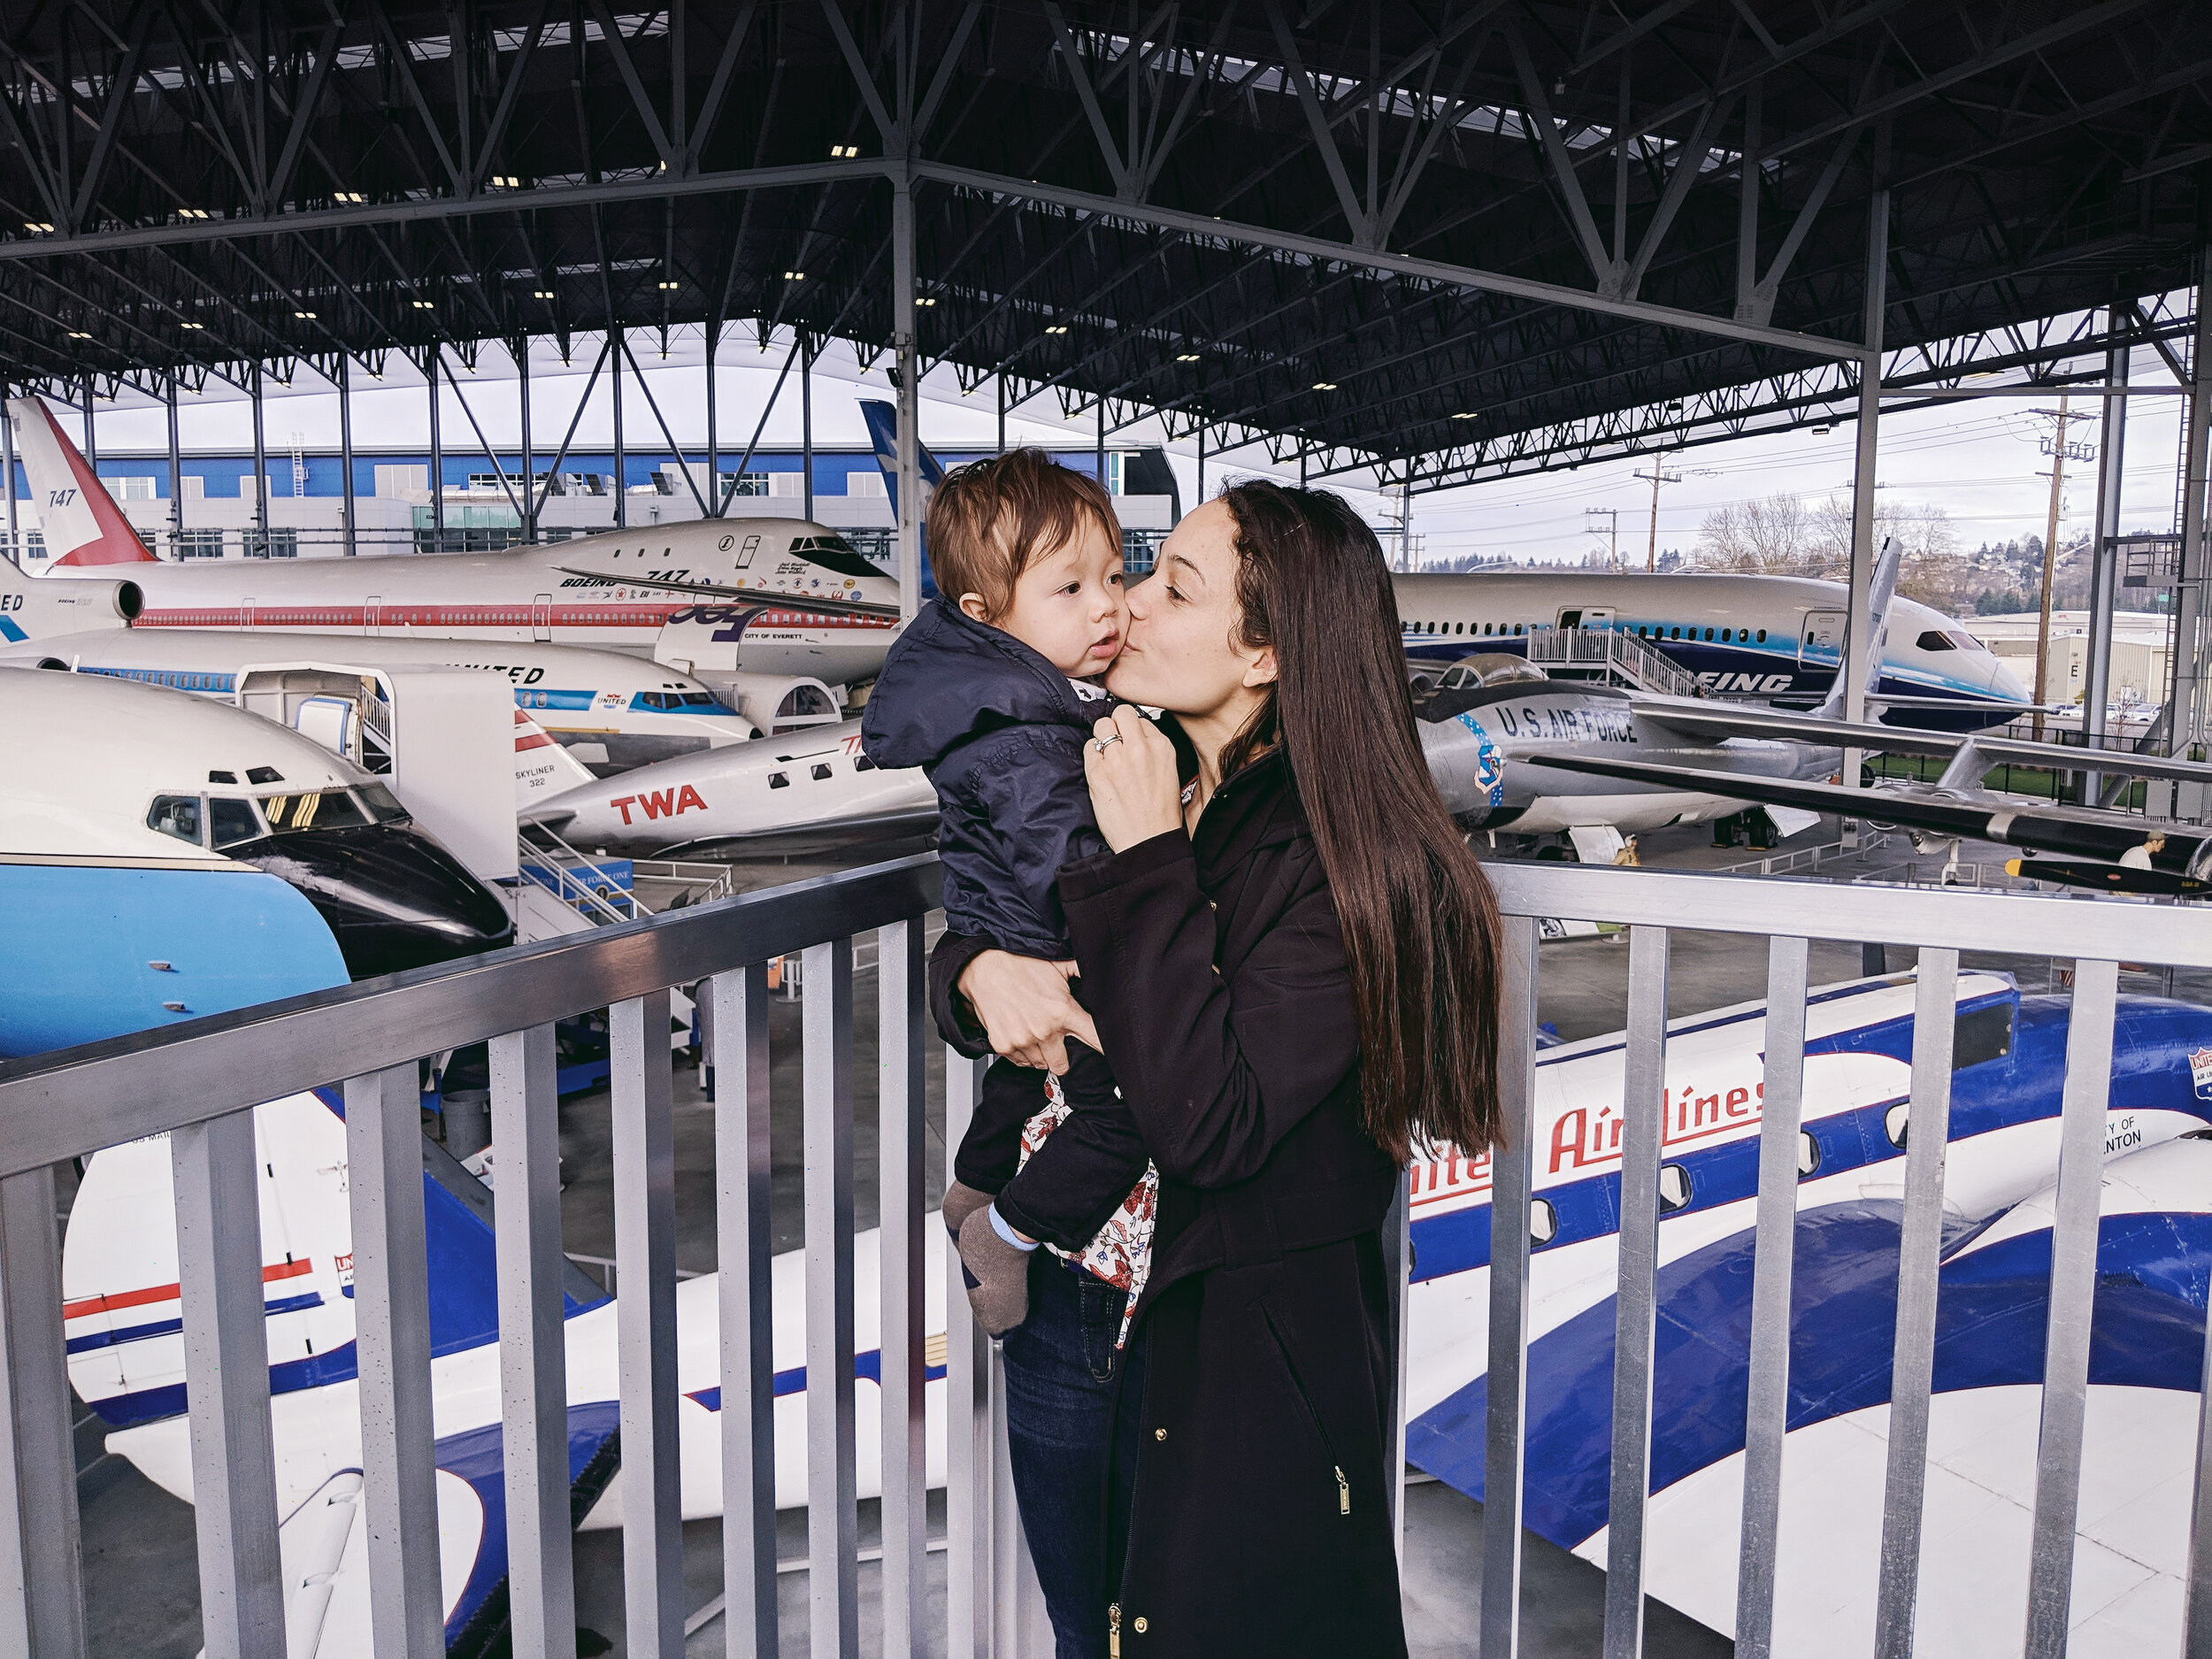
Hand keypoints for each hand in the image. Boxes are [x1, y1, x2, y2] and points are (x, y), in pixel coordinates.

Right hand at [956, 950, 1101, 1073]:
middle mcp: (1044, 1030)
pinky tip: (1020, 1034)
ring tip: (1033, 1031)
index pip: (1095, 1039)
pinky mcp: (1004, 1046)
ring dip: (1040, 1053)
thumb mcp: (1057, 964)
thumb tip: (1100, 969)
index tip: (1114, 1056)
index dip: (1106, 1048)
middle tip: (1055, 1040)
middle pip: (1063, 1065)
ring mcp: (1023, 1041)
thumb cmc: (1019, 964)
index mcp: (1063, 1011)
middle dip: (1062, 1056)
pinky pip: (1020, 1062)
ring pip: (1040, 1064)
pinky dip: (1021, 1053)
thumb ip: (1081, 971)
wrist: (983, 967)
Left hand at [1084, 705, 1182, 851]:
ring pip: (1101, 725)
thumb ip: (1152, 748)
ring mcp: (1117, 759)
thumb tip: (1135, 732)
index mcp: (1162, 746)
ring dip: (1102, 737)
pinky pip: (1088, 748)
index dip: (1134, 730)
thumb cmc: (1160, 812)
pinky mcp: (1097, 772)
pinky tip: (1101, 769)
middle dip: (1116, 724)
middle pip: (1121, 713)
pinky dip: (1092, 755)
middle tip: (1116, 739)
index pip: (1141, 718)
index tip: (1131, 740)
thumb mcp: (1168, 771)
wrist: (1148, 840)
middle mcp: (1140, 748)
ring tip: (1107, 754)